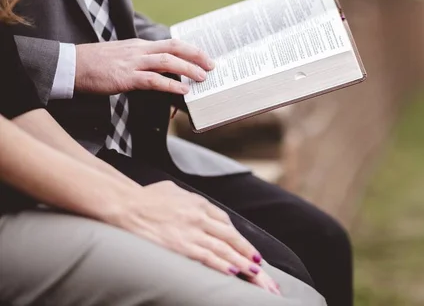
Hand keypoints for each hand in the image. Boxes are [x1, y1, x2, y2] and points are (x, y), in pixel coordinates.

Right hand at [75, 39, 214, 94]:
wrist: (71, 65)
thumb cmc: (95, 64)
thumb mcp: (122, 57)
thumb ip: (141, 62)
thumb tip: (159, 73)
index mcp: (139, 45)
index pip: (171, 43)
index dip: (190, 49)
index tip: (205, 56)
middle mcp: (139, 50)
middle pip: (174, 47)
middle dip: (196, 55)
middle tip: (212, 65)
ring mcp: (132, 62)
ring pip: (167, 62)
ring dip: (188, 69)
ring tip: (202, 78)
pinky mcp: (125, 77)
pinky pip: (153, 80)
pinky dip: (170, 85)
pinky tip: (182, 91)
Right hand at [111, 181, 279, 294]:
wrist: (126, 204)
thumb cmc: (145, 197)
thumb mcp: (173, 190)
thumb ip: (188, 198)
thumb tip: (195, 204)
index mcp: (198, 203)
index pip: (225, 221)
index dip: (238, 236)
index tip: (246, 246)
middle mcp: (199, 217)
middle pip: (230, 236)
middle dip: (247, 250)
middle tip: (259, 262)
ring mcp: (192, 231)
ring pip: (223, 249)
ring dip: (240, 261)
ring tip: (254, 271)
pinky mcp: (181, 245)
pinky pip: (207, 257)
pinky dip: (222, 265)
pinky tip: (233, 272)